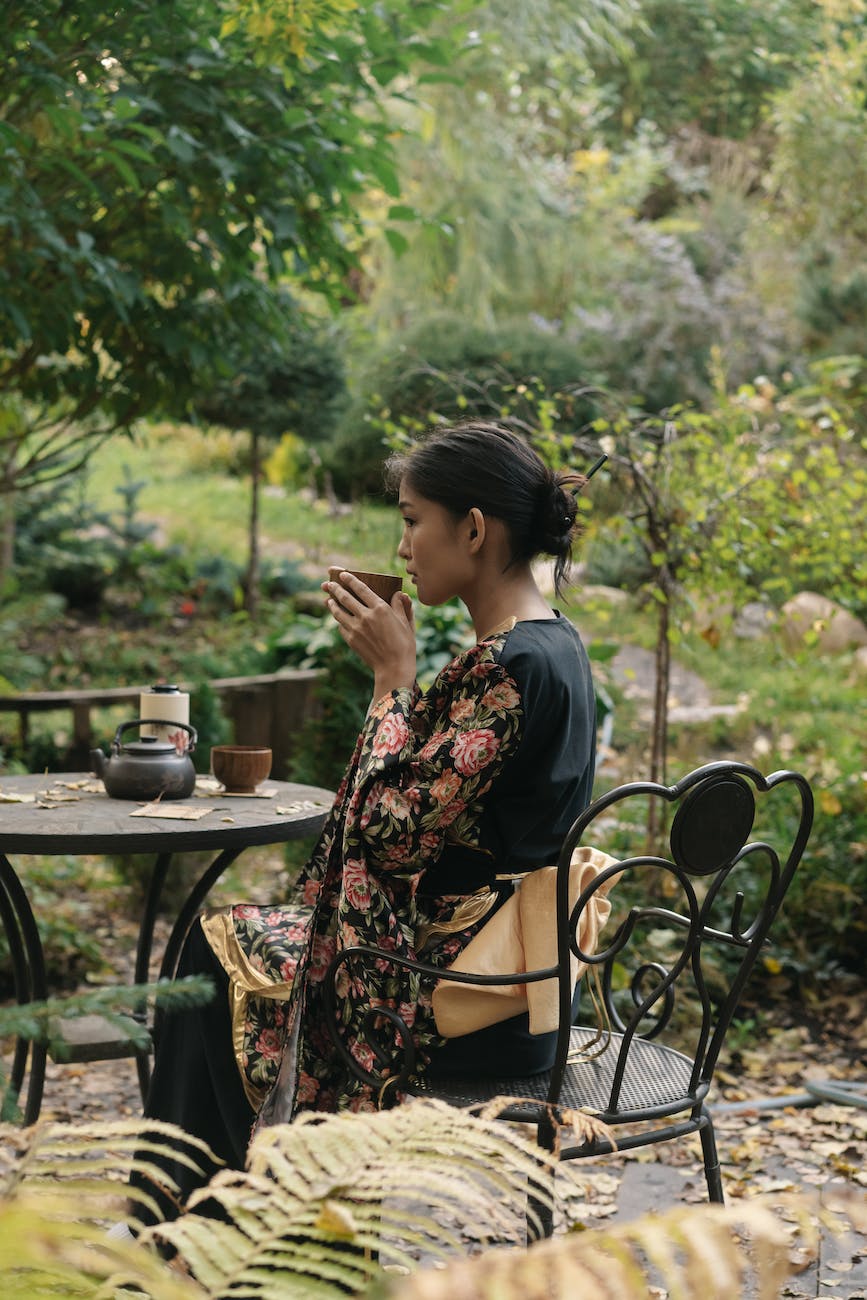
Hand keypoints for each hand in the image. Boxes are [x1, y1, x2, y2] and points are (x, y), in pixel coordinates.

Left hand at [323, 572, 415, 694]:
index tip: (343, 575)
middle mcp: (366, 616)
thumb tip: (400, 594)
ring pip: (338, 611)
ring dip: (332, 604)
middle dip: (335, 588)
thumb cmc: (404, 646)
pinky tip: (338, 619)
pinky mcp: (351, 640)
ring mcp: (356, 628)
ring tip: (328, 600)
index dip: (350, 580)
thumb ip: (402, 606)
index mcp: (381, 608)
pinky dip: (338, 621)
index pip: (361, 588)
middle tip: (329, 584)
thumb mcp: (407, 623)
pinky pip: (341, 626)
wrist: (394, 668)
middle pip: (345, 597)